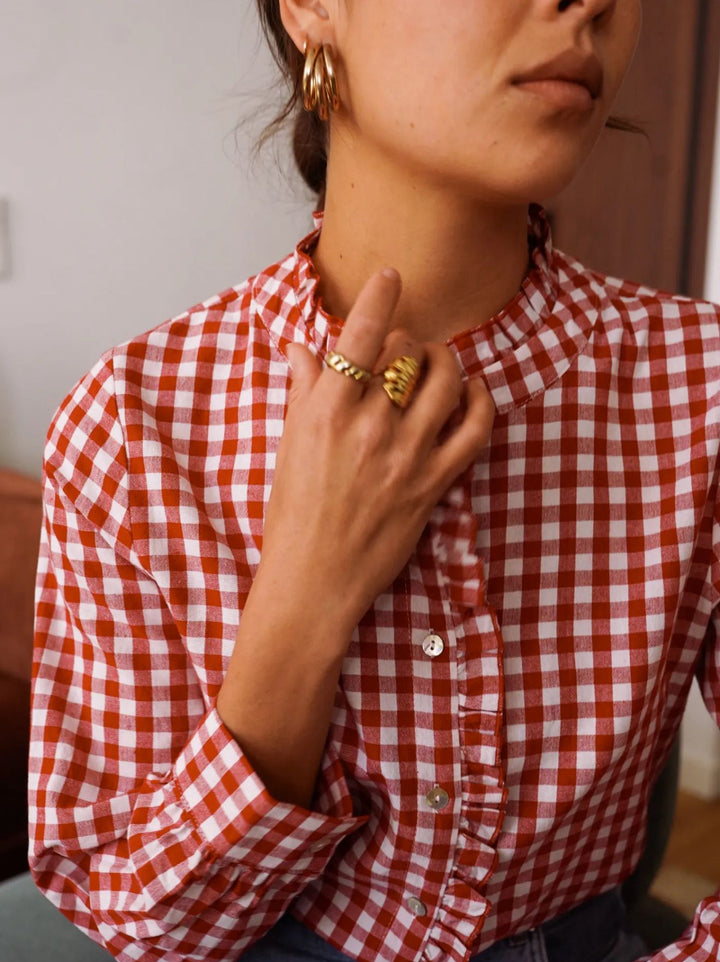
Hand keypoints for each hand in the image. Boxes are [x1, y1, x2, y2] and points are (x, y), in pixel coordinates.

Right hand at [260, 268, 495, 638]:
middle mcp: (370, 426)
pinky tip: (474, 391)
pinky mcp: (434, 483)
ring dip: (444, 361)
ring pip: (445, 380)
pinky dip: (480, 401)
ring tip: (435, 362)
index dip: (381, 297)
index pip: (362, 335)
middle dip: (406, 340)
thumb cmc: (293, 517)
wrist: (314, 580)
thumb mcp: (289, 447)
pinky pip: (474, 429)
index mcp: (326, 411)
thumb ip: (303, 392)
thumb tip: (301, 348)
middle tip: (401, 349)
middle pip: (406, 351)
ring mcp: (407, 454)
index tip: (391, 276)